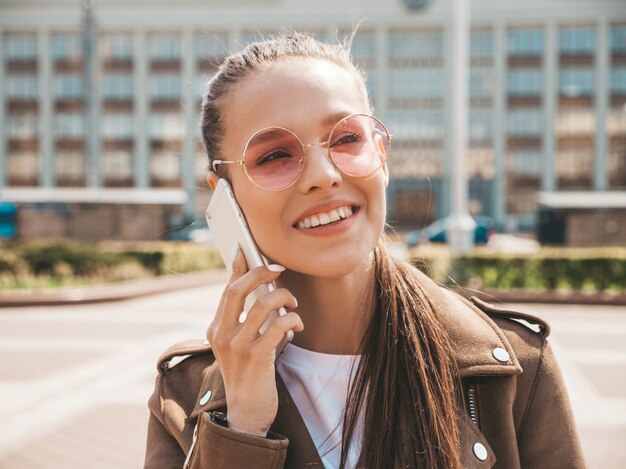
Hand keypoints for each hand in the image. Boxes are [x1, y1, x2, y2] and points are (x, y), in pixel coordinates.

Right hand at [206, 248, 302, 436]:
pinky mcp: (257, 357)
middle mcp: (222, 335)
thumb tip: (260, 289)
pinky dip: (292, 320)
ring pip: (264, 304)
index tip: (247, 250)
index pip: (227, 290)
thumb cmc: (247, 374)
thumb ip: (244, 320)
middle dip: (261, 273)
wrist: (245, 413)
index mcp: (215, 329)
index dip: (239, 268)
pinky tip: (296, 324)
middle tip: (279, 269)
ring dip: (284, 298)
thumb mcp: (237, 345)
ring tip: (293, 305)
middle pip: (238, 290)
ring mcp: (238, 347)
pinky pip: (279, 325)